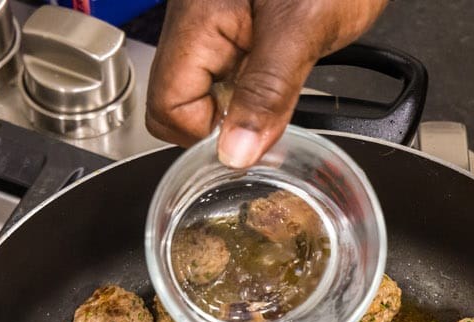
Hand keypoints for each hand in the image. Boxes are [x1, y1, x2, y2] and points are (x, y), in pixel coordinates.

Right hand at [146, 0, 387, 167]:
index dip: (207, 135)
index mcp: (198, 16)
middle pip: (180, 99)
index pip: (169, 107)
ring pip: (206, 87)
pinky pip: (230, 68)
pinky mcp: (239, 19)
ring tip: (280, 91)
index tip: (250, 140)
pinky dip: (253, 85)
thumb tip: (234, 151)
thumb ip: (267, 93)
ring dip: (241, 105)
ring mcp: (216, 19)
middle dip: (222, 122)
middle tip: (267, 120)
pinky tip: (282, 76)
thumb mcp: (304, 30)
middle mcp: (196, 18)